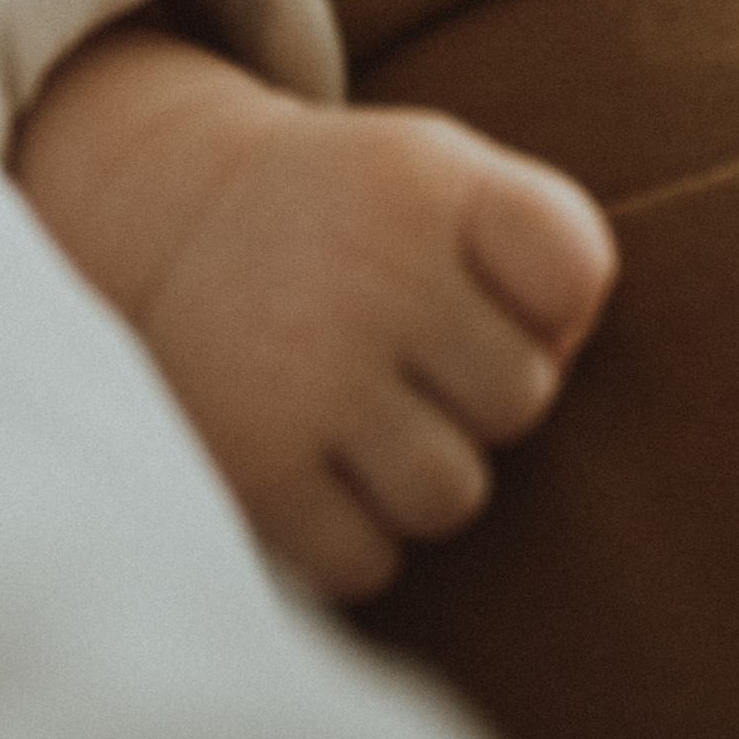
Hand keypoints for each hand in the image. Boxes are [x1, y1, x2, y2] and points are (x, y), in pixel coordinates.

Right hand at [12, 24, 617, 601]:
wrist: (166, 225)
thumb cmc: (350, 219)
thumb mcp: (441, 179)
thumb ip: (544, 248)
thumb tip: (566, 360)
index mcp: (428, 187)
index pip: (573, 267)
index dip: (554, 298)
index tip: (487, 279)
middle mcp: (370, 276)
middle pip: (523, 397)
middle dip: (476, 387)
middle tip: (404, 345)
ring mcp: (309, 381)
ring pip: (451, 493)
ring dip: (416, 468)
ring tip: (358, 407)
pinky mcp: (255, 476)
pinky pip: (370, 558)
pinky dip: (349, 529)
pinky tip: (311, 457)